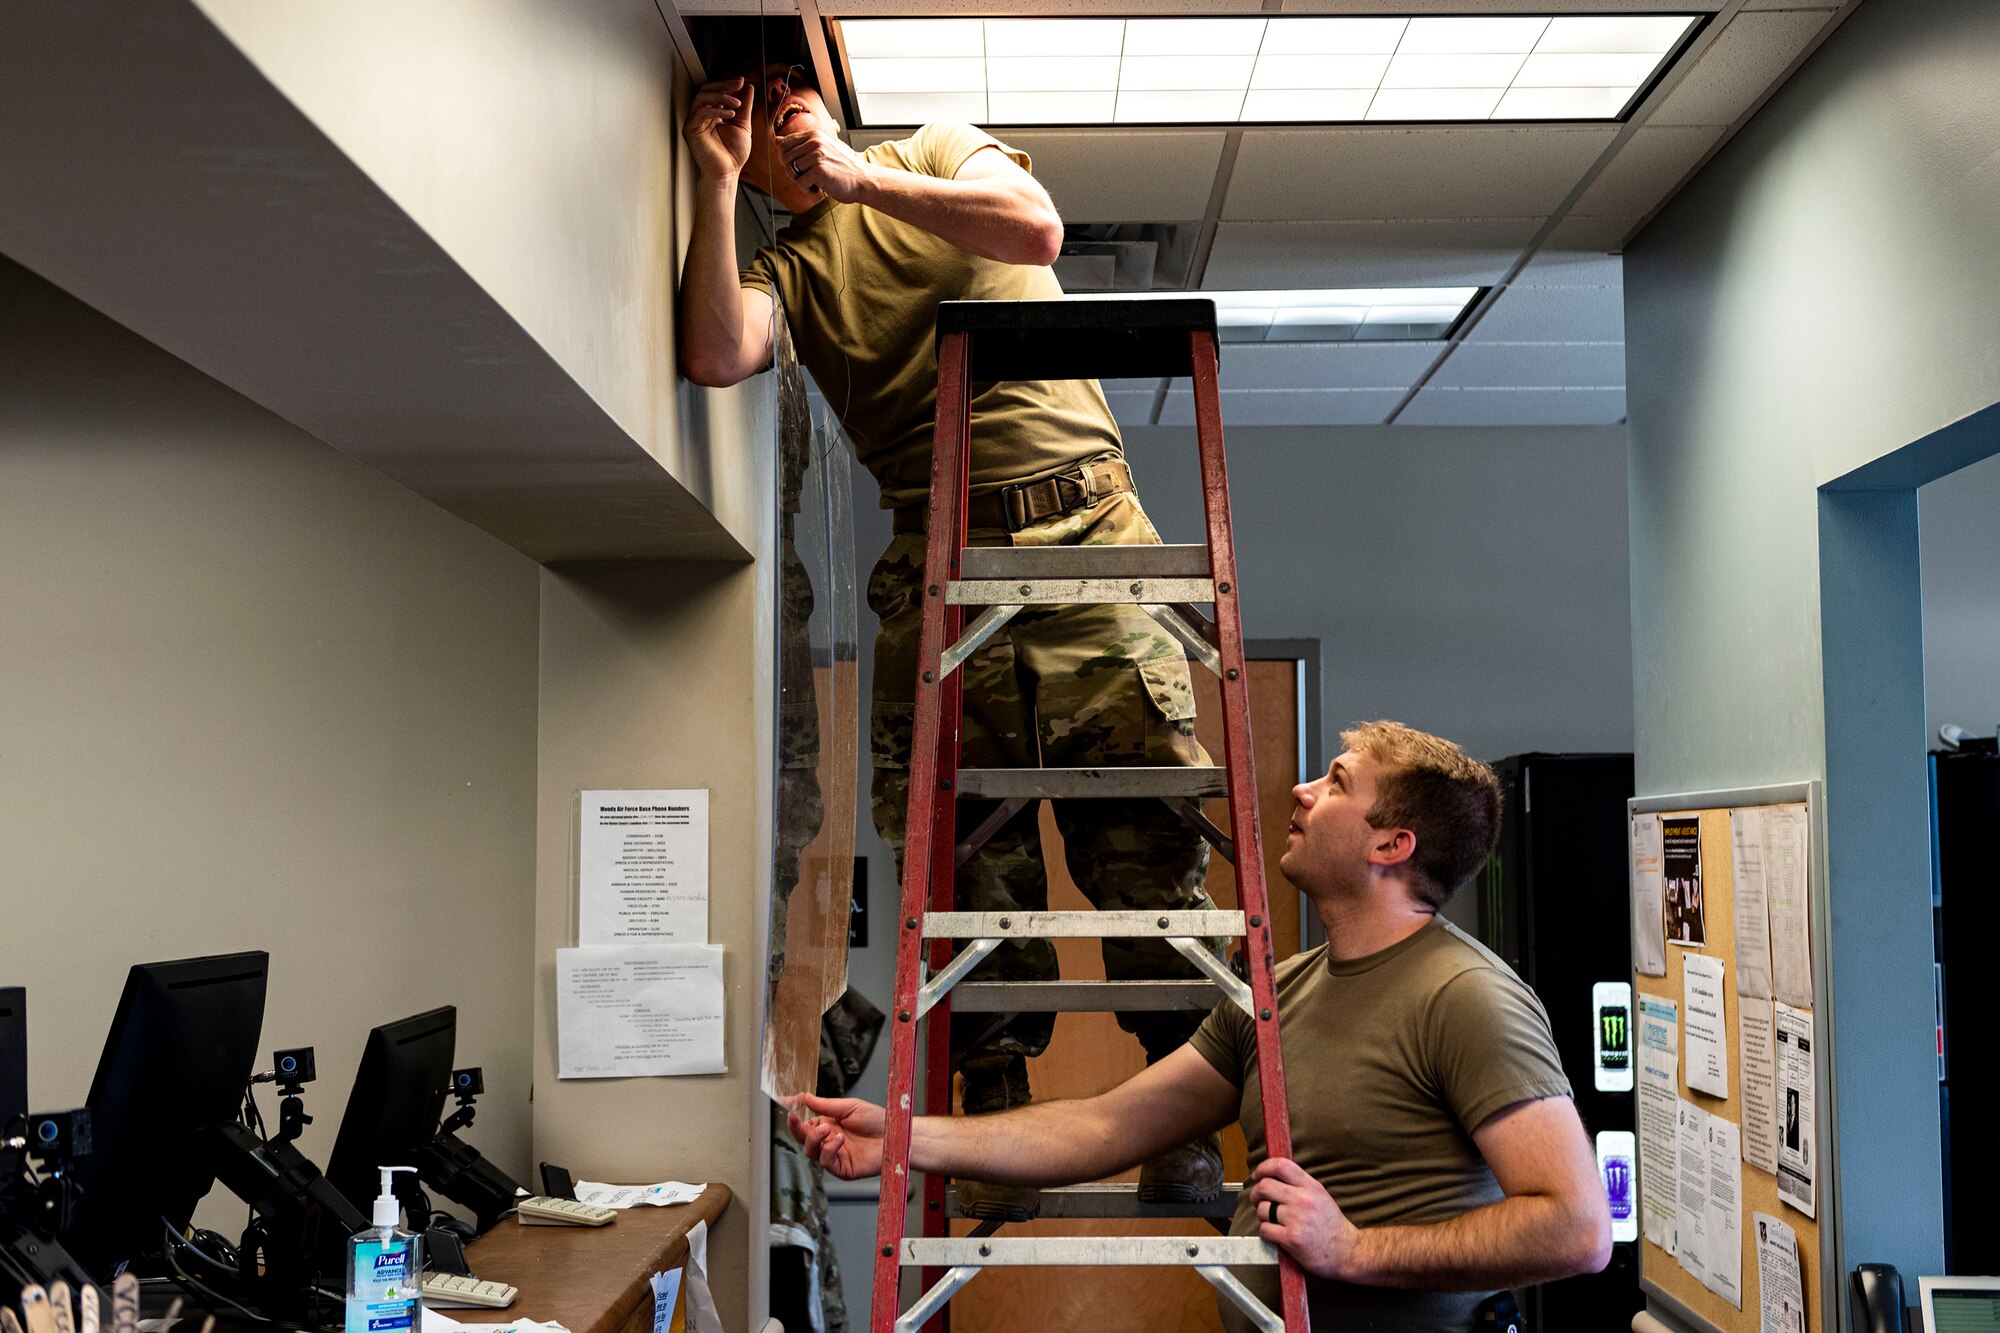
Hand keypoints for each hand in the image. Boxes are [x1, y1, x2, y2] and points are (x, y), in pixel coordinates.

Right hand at [684, 77, 751, 182]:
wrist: (727, 174)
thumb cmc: (733, 155)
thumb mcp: (743, 125)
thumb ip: (745, 106)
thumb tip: (748, 88)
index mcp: (712, 114)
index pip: (715, 92)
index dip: (728, 84)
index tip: (742, 81)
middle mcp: (701, 116)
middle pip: (706, 90)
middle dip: (723, 85)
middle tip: (738, 84)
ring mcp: (694, 122)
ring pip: (702, 98)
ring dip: (721, 97)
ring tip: (737, 103)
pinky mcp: (691, 130)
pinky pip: (700, 113)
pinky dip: (716, 110)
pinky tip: (730, 114)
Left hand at [778, 124, 871, 202]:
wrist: (862, 179)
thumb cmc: (844, 167)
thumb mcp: (822, 149)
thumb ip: (800, 144)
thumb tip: (776, 140)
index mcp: (814, 135)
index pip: (784, 144)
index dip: (785, 159)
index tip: (797, 167)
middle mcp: (814, 142)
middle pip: (785, 158)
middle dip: (792, 171)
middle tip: (807, 176)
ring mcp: (816, 155)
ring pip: (791, 171)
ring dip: (801, 181)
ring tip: (815, 182)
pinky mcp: (819, 170)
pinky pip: (800, 183)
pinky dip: (808, 189)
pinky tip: (820, 187)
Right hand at [784, 1092, 887, 1179]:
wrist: (895, 1135)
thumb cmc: (877, 1120)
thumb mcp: (849, 1107)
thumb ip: (825, 1105)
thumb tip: (805, 1097)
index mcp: (829, 1125)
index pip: (805, 1123)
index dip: (795, 1117)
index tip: (786, 1106)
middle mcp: (829, 1141)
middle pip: (803, 1139)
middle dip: (797, 1129)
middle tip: (797, 1119)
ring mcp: (835, 1156)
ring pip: (811, 1151)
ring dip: (814, 1139)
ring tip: (827, 1129)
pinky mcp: (842, 1169)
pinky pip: (826, 1162)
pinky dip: (828, 1149)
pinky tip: (838, 1140)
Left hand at [1248, 1157, 1361, 1280]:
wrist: (1348, 1252)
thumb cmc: (1332, 1225)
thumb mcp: (1320, 1196)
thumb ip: (1299, 1185)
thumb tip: (1272, 1177)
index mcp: (1311, 1187)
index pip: (1281, 1166)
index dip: (1264, 1168)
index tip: (1258, 1175)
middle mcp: (1303, 1200)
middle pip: (1265, 1186)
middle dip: (1256, 1194)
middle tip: (1258, 1201)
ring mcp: (1297, 1219)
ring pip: (1263, 1209)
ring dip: (1262, 1216)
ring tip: (1272, 1221)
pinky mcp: (1292, 1239)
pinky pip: (1265, 1229)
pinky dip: (1266, 1232)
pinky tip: (1276, 1234)